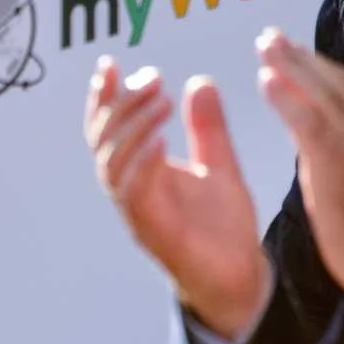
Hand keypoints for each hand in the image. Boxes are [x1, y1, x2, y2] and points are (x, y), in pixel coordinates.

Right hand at [85, 55, 272, 339]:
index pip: (109, 128)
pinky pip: (131, 193)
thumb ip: (207, 127)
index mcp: (142, 172)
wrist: (242, 279)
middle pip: (102, 141)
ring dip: (130, 127)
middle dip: (120, 104)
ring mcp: (137, 211)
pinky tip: (158, 139)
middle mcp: (131, 189)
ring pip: (111, 164)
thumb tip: (200, 81)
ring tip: (158, 99)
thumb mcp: (219, 164)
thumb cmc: (224, 228)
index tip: (110, 64)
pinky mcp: (151, 230)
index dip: (103, 97)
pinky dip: (140, 163)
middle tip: (149, 77)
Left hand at [256, 28, 343, 295]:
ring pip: (323, 92)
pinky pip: (307, 117)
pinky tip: (265, 80)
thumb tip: (340, 152)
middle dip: (304, 58)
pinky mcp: (336, 159)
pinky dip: (286, 96)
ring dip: (291, 64)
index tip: (304, 57)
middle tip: (274, 39)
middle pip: (339, 83)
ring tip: (265, 45)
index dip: (328, 72)